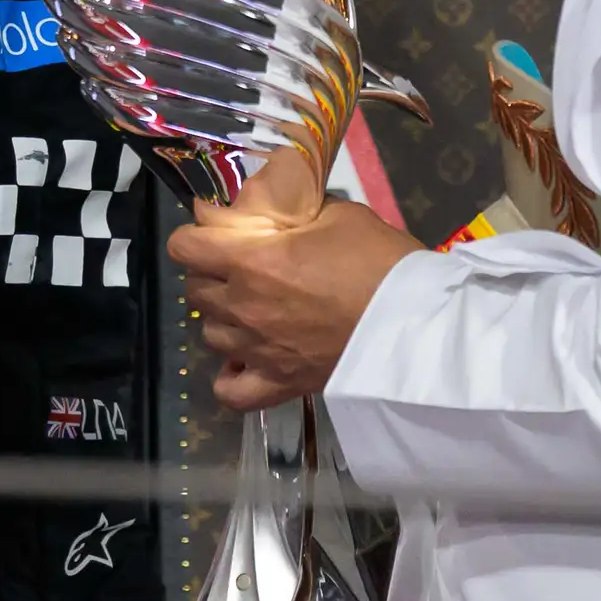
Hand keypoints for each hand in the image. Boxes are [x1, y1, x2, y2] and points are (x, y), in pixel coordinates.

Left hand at [170, 190, 425, 409]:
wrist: (416, 323)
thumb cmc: (379, 262)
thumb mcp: (338, 214)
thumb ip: (295, 211)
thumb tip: (276, 209)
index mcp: (251, 261)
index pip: (184, 247)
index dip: (196, 234)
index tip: (217, 231)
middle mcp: (242, 308)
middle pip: (195, 289)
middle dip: (211, 272)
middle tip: (242, 265)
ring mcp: (256, 351)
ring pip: (210, 334)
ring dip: (223, 318)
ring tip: (251, 309)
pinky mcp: (278, 384)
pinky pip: (230, 390)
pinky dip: (230, 375)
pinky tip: (245, 359)